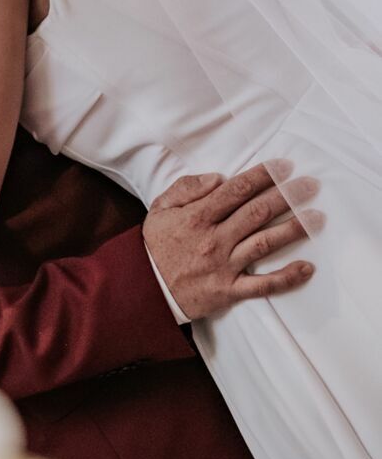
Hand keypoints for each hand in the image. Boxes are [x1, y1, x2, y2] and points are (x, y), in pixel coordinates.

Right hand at [143, 161, 322, 320]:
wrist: (142, 289)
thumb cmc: (154, 247)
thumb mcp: (160, 208)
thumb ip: (187, 188)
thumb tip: (218, 177)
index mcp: (197, 216)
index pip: (236, 190)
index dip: (263, 176)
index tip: (284, 167)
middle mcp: (214, 239)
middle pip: (257, 212)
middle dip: (286, 196)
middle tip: (310, 185)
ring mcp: (223, 266)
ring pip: (264, 243)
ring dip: (293, 229)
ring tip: (316, 218)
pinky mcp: (228, 291)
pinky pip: (262, 285)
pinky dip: (286, 278)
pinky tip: (307, 268)